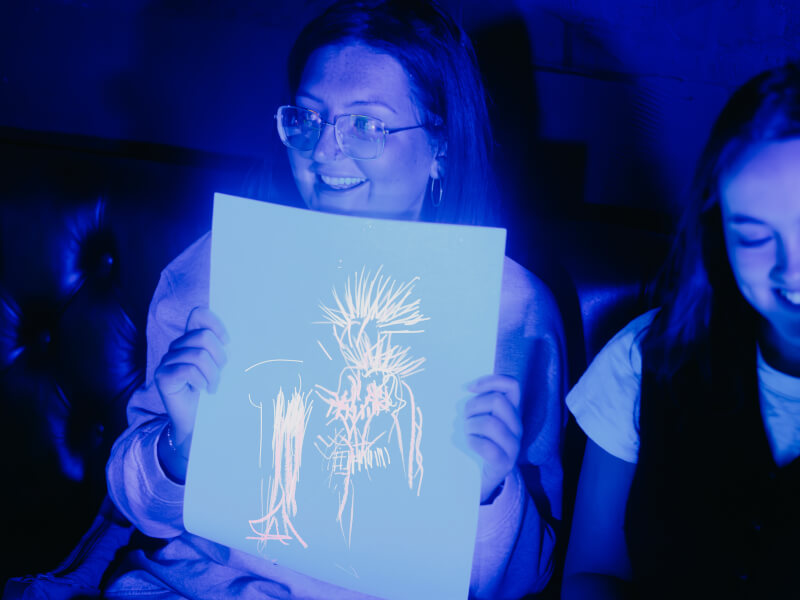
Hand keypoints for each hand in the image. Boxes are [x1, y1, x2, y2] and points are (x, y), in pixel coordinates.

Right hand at [154, 307, 228, 448]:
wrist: (196, 421)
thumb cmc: (211, 391)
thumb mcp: (221, 366)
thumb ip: (223, 349)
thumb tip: (235, 338)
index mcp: (191, 339)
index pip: (199, 315)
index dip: (216, 324)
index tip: (228, 342)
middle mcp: (176, 346)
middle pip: (204, 337)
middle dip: (220, 357)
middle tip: (220, 374)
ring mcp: (166, 361)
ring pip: (199, 356)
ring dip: (213, 375)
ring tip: (212, 386)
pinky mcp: (162, 376)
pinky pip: (188, 370)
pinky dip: (201, 382)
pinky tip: (202, 390)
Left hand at [465, 374, 521, 503]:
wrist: (476, 480)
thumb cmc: (474, 444)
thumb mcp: (477, 419)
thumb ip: (478, 404)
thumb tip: (467, 388)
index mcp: (511, 412)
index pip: (512, 385)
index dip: (491, 381)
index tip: (469, 388)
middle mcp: (516, 427)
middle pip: (498, 401)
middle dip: (473, 406)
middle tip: (464, 419)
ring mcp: (513, 446)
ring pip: (491, 423)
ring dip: (471, 426)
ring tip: (466, 434)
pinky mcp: (505, 463)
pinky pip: (488, 447)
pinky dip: (473, 443)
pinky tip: (469, 445)